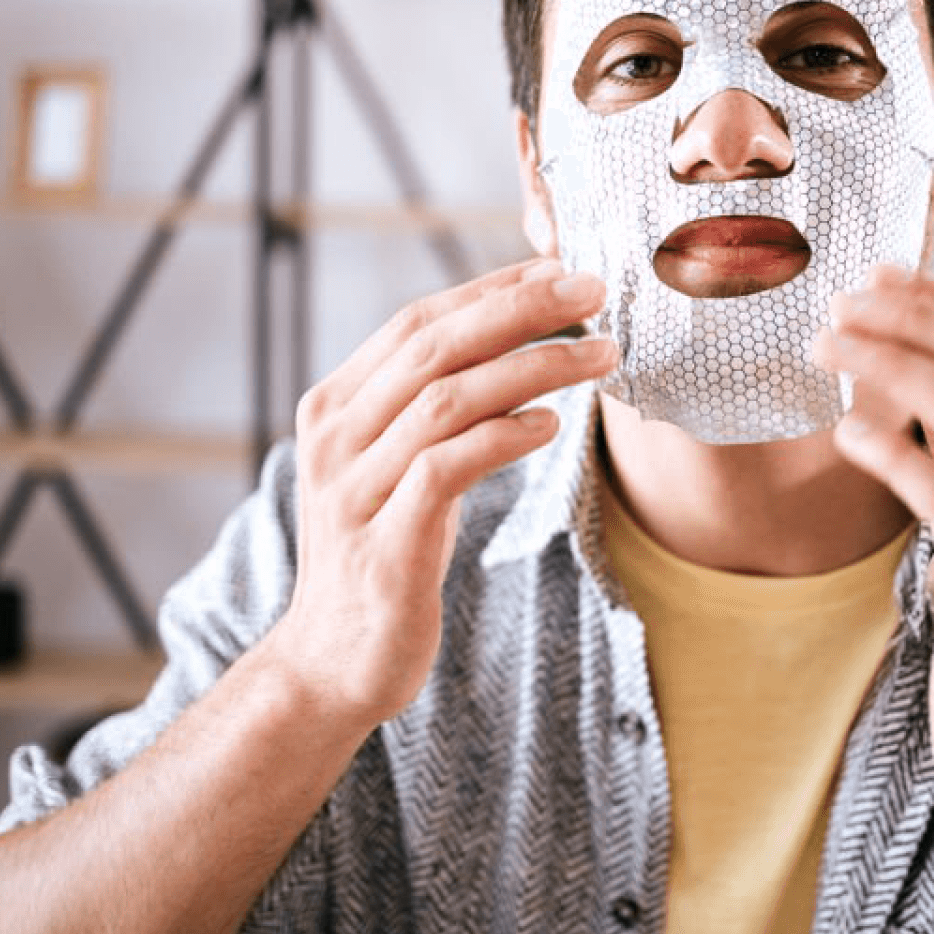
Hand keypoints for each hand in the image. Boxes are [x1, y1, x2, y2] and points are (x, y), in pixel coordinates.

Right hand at [267, 259, 616, 725]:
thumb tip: (515, 349)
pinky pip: (447, 467)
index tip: (561, 267)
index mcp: (336, 408)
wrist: (332, 666)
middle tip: (594, 289)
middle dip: (521, 309)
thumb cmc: (384, 560)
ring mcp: (356, 490)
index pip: (418, 323)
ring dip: (533, 368)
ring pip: (447, 399)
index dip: (492, 289)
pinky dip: (503, 436)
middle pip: (434, 346)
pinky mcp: (385, 543)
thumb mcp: (400, 472)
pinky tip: (552, 426)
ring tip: (601, 356)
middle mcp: (336, 438)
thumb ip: (435, 413)